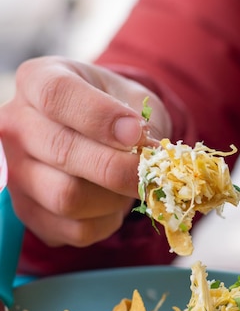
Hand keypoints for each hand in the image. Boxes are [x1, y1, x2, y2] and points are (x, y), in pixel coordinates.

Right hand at [0, 56, 171, 246]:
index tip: (136, 133)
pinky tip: (114, 204)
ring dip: (114, 198)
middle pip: (62, 152)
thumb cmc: (118, 111)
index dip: (100, 117)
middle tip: (152, 172)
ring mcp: (15, 171)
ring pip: (67, 197)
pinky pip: (74, 229)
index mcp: (38, 80)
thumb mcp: (134, 98)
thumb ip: (141, 120)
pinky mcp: (27, 211)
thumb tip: (146, 153)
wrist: (102, 138)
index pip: (57, 95)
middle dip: (119, 168)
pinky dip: (107, 222)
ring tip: (131, 186)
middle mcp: (15, 124)